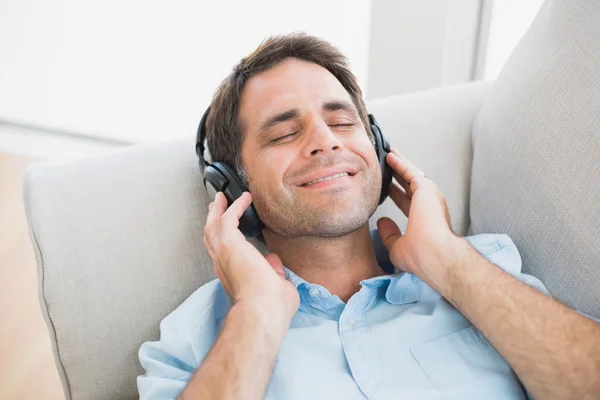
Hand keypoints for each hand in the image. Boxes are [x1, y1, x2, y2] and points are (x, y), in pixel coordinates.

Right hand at [203, 192, 299, 329]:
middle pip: (211, 236)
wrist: (262, 309)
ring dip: (218, 210)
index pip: (224, 255)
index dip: (225, 240)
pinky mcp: (229, 243)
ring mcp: (223, 253)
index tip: (231, 230)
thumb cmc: (270, 307)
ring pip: (213, 225)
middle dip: (213, 220)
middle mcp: (222, 264)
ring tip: (224, 198)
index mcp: (231, 276)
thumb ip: (273, 272)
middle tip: (217, 206)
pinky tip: (245, 198)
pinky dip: (236, 206)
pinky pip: (229, 217)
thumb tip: (273, 260)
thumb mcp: (275, 286)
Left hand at [377, 148, 462, 295]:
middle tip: (387, 164)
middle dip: (399, 174)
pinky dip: (400, 163)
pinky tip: (390, 156)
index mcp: (424, 219)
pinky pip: (410, 171)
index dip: (395, 194)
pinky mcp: (425, 189)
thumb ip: (389, 234)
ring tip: (388, 154)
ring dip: (400, 163)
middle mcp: (428, 205)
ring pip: (411, 175)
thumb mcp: (397, 247)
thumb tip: (381, 221)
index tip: (385, 188)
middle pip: (410, 185)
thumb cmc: (420, 257)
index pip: (406, 202)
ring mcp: (429, 196)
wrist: (434, 254)